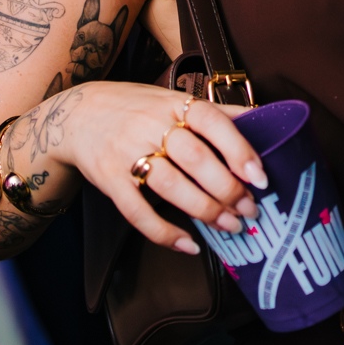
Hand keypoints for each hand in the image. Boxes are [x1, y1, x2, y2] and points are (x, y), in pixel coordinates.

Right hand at [47, 82, 266, 254]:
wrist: (76, 115)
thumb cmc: (137, 108)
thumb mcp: (174, 101)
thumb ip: (217, 113)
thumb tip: (267, 120)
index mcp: (173, 104)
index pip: (211, 121)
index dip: (238, 149)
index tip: (260, 176)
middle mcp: (149, 125)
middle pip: (195, 159)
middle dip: (227, 189)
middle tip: (250, 210)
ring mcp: (126, 153)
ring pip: (170, 186)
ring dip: (205, 210)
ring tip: (230, 225)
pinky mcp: (109, 180)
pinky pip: (137, 212)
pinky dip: (164, 232)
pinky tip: (188, 244)